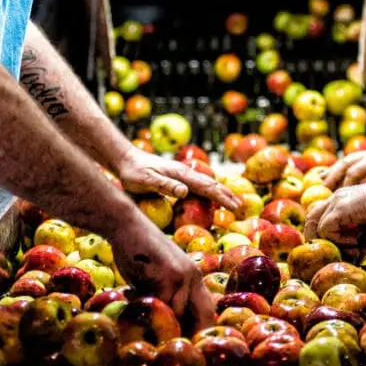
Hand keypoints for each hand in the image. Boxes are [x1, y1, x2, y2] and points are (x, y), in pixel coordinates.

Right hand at [111, 211, 216, 331]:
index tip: (184, 343)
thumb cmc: (138, 252)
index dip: (198, 331)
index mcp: (195, 277)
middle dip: (189, 334)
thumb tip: (164, 328)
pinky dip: (146, 311)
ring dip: (162, 325)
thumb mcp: (158, 276)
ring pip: (179, 315)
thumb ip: (165, 297)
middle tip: (169, 346)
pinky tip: (130, 298)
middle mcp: (194, 277)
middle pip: (203, 316)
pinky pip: (161, 306)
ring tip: (143, 322)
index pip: (207, 311)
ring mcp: (183, 276)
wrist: (126, 224)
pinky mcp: (168, 276)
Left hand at [115, 148, 240, 211]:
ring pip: (205, 184)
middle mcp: (184, 173)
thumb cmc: (133, 172)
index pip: (207, 187)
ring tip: (231, 202)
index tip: (234, 207)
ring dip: (219, 193)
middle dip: (226, 194)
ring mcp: (181, 174)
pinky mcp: (175, 177)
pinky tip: (208, 198)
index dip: (222, 197)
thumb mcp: (146, 180)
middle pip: (210, 184)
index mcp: (181, 173)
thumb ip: (165, 185)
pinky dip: (207, 192)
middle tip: (240, 207)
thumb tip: (187, 191)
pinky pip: (196, 186)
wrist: (124, 158)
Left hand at [304, 176, 365, 253]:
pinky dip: (337, 241)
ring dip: (331, 243)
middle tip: (341, 252)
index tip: (351, 250)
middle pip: (311, 221)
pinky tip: (355, 242)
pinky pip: (325, 229)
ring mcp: (336, 201)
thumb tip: (354, 262)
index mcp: (341, 203)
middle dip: (321, 241)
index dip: (329, 239)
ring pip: (314, 226)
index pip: (320, 221)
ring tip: (353, 246)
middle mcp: (335, 200)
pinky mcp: (340, 207)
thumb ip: (361, 245)